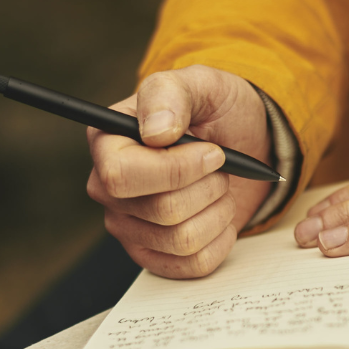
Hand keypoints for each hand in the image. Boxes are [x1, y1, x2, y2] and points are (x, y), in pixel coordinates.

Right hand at [87, 65, 272, 277]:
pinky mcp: (154, 255)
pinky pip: (194, 265)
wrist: (242, 143)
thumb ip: (171, 94)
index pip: (121, 176)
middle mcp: (109, 189)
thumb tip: (155, 132)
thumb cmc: (215, 111)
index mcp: (107, 142)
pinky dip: (221, 239)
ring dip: (218, 210)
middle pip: (161, 211)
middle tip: (219, 166)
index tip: (212, 152)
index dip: (175, 170)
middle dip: (208, 187)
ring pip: (183, 240)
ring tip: (219, 187)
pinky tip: (218, 214)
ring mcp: (128, 226)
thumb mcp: (201, 84)